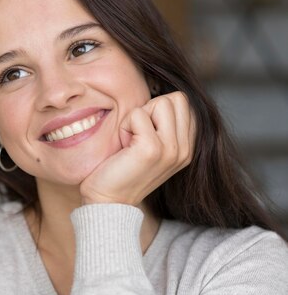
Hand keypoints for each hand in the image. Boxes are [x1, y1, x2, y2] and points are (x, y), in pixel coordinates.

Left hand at [79, 91, 194, 206]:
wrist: (107, 200)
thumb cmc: (120, 168)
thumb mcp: (150, 145)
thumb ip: (162, 124)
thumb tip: (160, 94)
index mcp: (187, 147)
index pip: (183, 102)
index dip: (157, 109)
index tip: (143, 134)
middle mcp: (185, 149)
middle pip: (176, 98)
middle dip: (150, 108)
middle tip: (136, 135)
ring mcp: (172, 150)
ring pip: (162, 102)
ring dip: (138, 116)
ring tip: (130, 140)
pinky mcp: (153, 149)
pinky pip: (138, 114)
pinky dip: (125, 126)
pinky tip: (123, 147)